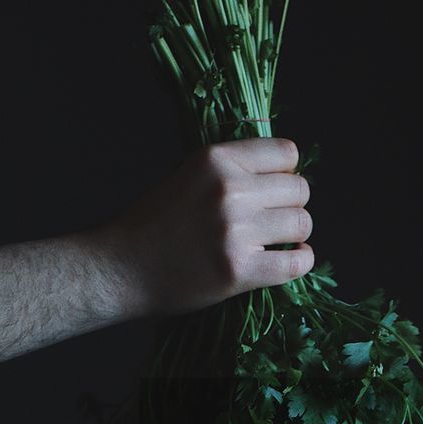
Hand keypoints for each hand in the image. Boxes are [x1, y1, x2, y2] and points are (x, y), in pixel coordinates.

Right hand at [88, 137, 313, 320]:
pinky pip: (297, 262)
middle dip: (292, 205)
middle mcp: (228, 190)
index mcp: (215, 160)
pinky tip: (289, 261)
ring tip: (275, 241)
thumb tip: (283, 172)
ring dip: (294, 234)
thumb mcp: (188, 175)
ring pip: (302, 224)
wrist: (120, 268)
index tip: (275, 188)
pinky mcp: (239, 270)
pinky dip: (300, 262)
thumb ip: (231, 169)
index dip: (286, 172)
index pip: (286, 153)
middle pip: (299, 189)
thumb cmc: (153, 224)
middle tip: (275, 220)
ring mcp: (235, 231)